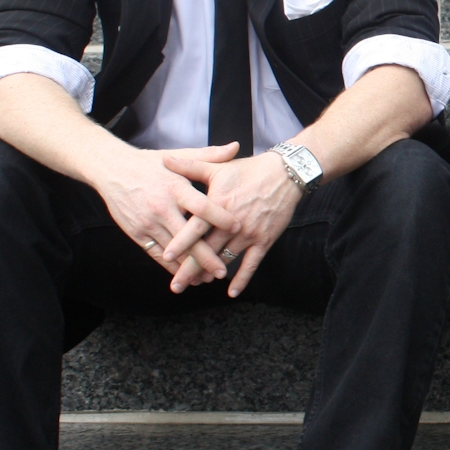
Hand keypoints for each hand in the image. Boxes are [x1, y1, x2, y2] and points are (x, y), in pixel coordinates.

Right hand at [88, 143, 239, 286]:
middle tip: (223, 271)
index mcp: (175, 187)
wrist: (111, 169)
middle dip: (206, 256)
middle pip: (188, 237)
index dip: (220, 217)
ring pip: (172, 251)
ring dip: (190, 267)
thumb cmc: (150, 164)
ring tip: (208, 278)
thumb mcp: (178, 156)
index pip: (201, 206)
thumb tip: (236, 147)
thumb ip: (209, 156)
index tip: (238, 227)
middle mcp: (162, 207)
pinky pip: (156, 255)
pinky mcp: (136, 233)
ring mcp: (148, 223)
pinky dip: (171, 266)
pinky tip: (184, 274)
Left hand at [160, 149, 304, 295]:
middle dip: (190, 269)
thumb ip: (189, 166)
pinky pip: (251, 264)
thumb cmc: (249, 169)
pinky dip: (242, 279)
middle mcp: (232, 223)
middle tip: (176, 286)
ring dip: (211, 274)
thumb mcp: (217, 166)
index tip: (166, 256)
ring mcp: (249, 234)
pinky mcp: (264, 240)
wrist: (285, 174)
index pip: (195, 227)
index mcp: (217, 205)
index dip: (181, 242)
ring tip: (196, 286)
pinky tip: (231, 292)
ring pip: (226, 259)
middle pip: (208, 250)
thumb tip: (163, 158)